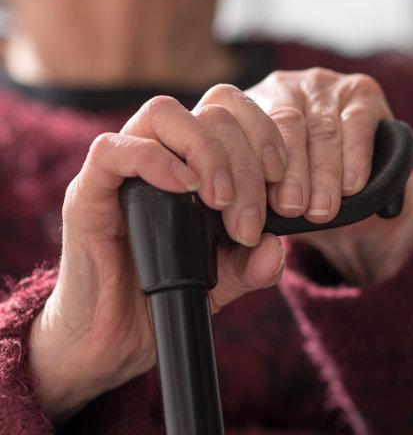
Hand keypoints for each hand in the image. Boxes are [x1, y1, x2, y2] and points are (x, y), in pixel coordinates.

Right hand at [29, 92, 286, 421]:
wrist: (117, 338)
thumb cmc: (169, 293)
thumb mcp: (224, 278)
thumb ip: (253, 261)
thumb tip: (278, 247)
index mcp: (196, 163)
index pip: (234, 115)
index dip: (267, 136)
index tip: (283, 185)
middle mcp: (163, 155)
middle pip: (210, 114)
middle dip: (244, 162)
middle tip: (250, 219)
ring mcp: (124, 169)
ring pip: (165, 114)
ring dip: (207, 152)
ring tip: (222, 202)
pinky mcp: (90, 191)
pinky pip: (114, 150)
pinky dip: (156, 161)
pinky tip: (186, 190)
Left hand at [244, 68, 412, 283]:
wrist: (345, 188)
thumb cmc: (290, 198)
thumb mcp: (261, 211)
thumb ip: (250, 232)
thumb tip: (261, 251)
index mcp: (239, 109)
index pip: (229, 125)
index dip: (238, 170)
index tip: (247, 218)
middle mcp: (275, 87)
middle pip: (278, 124)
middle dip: (287, 173)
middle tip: (291, 210)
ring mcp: (318, 85)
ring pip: (318, 127)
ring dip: (321, 171)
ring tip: (321, 209)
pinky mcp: (359, 91)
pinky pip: (356, 123)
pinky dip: (354, 156)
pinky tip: (352, 184)